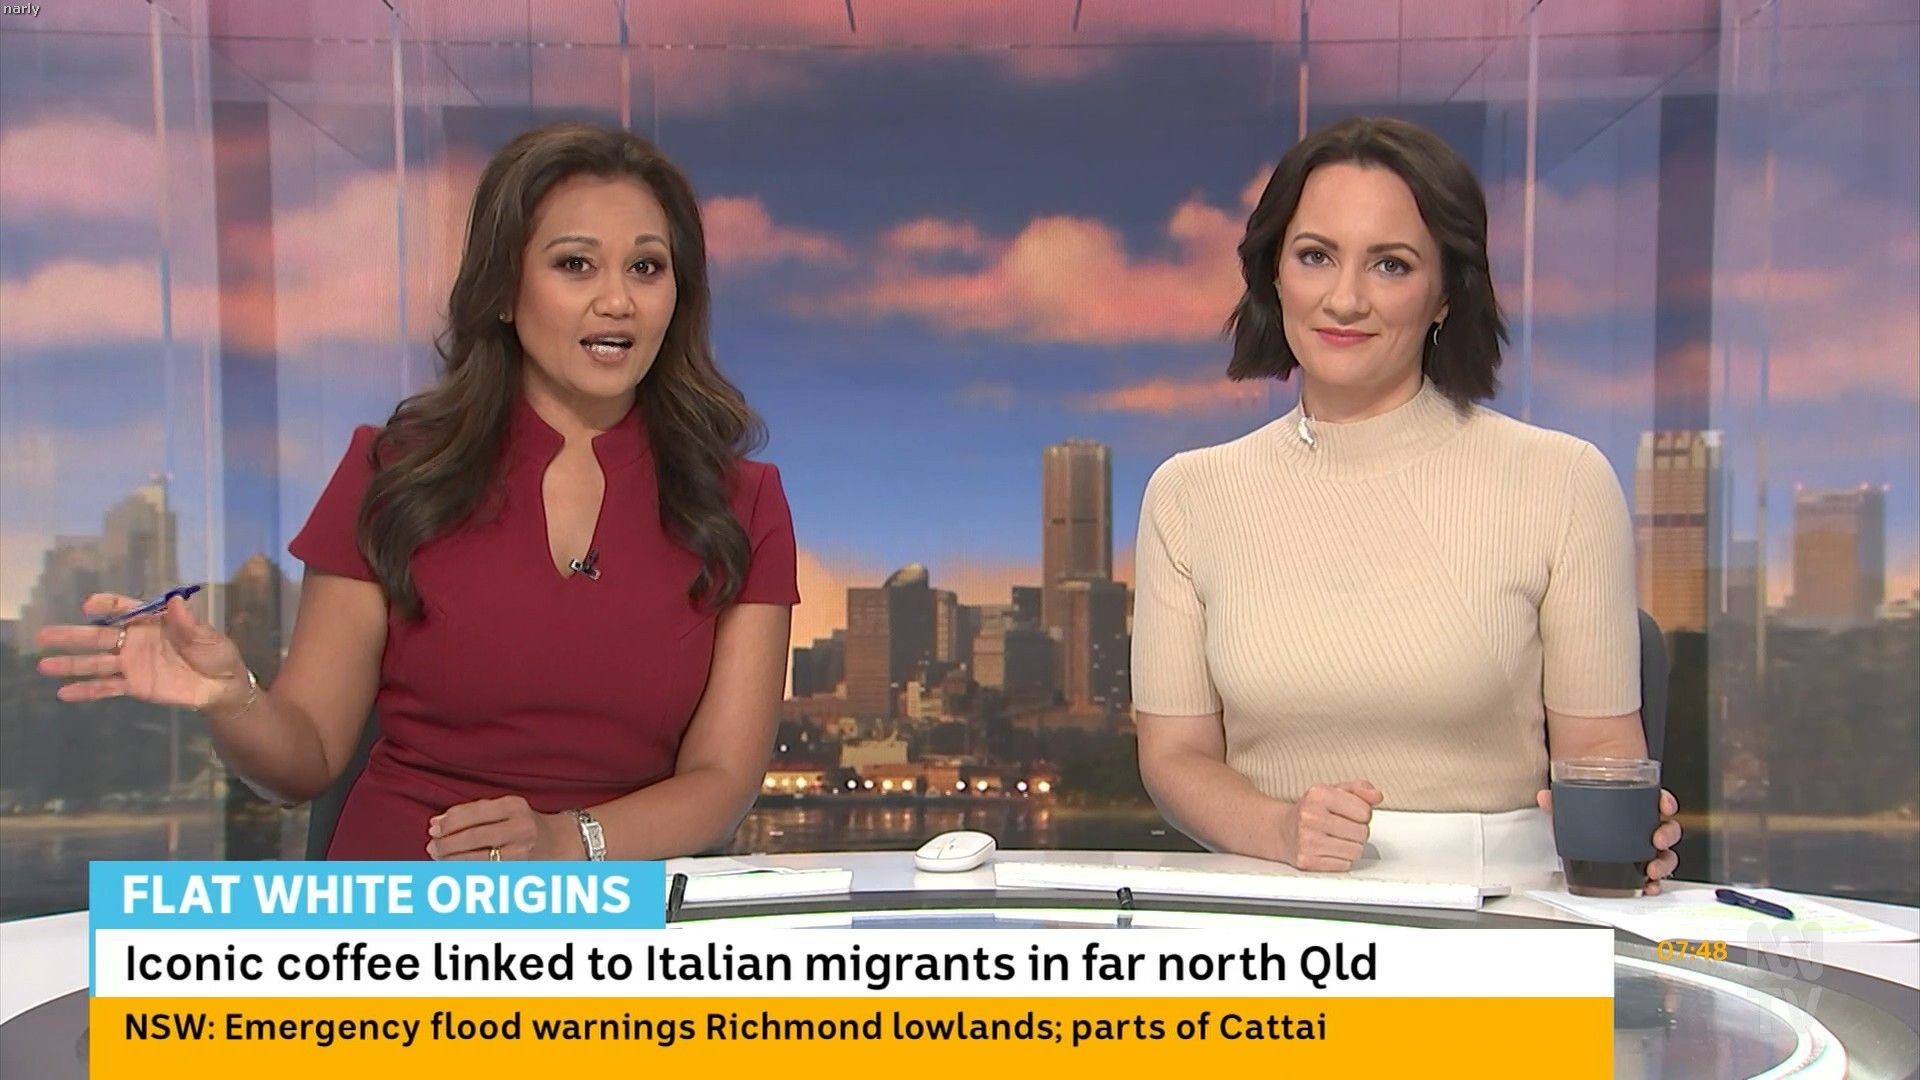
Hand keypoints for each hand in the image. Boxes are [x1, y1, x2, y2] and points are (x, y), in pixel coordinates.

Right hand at [35, 593, 249, 712]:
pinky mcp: (134, 685)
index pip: (125, 609)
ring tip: (43, 666)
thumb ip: (188, 624)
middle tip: (43, 635)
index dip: (106, 606)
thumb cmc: (217, 655)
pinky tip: (63, 693)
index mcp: (153, 621)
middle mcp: (136, 640)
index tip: (88, 606)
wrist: (222, 687)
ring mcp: (132, 664)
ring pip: (96, 662)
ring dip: (71, 664)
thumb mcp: (208, 638)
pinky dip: (86, 690)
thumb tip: (175, 601)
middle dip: (72, 636)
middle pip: (100, 636)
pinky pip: (106, 687)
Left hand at [427, 796, 574, 860]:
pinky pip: (485, 872)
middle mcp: (520, 827)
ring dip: (452, 860)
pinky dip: (466, 871)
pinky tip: (454, 868)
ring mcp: (521, 851)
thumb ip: (470, 812)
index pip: (473, 813)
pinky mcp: (520, 870)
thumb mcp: (503, 808)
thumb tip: (435, 823)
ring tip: (438, 858)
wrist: (561, 841)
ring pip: (477, 859)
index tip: (433, 829)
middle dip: (446, 844)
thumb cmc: (524, 822)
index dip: (449, 823)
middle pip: (473, 837)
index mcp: (513, 806)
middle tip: (431, 847)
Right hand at [1280, 781, 1383, 871]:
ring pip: (1356, 851)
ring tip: (1338, 839)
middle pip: (1362, 833)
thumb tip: (1376, 796)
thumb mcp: (1334, 791)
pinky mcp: (1307, 861)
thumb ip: (1359, 789)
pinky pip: (1344, 865)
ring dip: (1352, 847)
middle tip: (1344, 828)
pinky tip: (1330, 849)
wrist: (1281, 830)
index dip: (1363, 813)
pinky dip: (1341, 859)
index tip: (1351, 813)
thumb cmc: (1311, 810)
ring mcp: (1307, 840)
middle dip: (1358, 831)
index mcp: (1318, 795)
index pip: (1364, 811)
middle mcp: (1310, 816)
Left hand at [1536, 788, 1681, 894]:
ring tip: (1652, 869)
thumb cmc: (1587, 822)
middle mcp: (1645, 828)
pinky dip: (1655, 883)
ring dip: (1664, 862)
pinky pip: (1655, 876)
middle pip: (1668, 828)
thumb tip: (1545, 797)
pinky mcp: (1641, 869)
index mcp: (1635, 808)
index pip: (1657, 800)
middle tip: (1657, 840)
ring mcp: (1646, 849)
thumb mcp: (1572, 811)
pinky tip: (1649, 887)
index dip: (1665, 802)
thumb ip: (1560, 804)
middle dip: (1667, 834)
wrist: (1582, 842)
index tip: (1663, 806)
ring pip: (1666, 854)